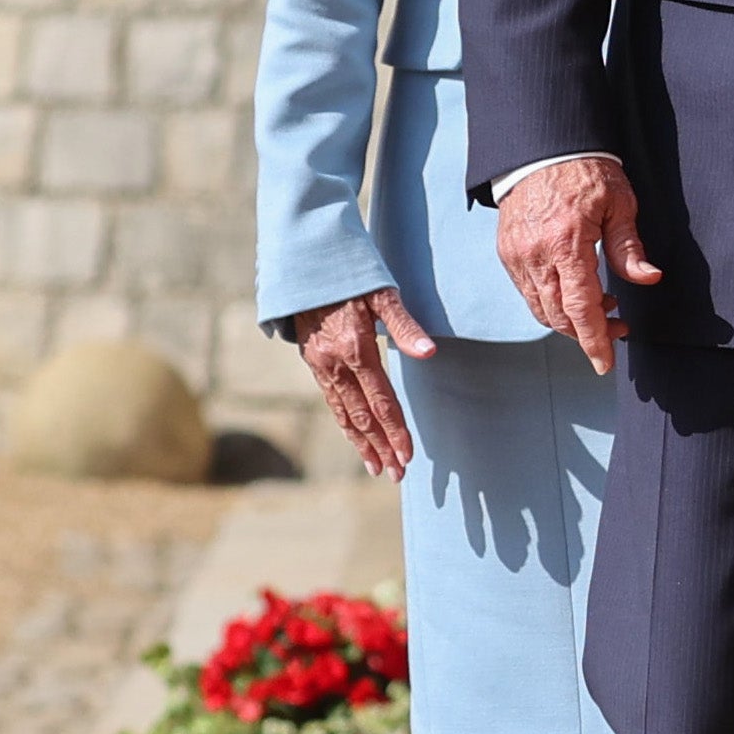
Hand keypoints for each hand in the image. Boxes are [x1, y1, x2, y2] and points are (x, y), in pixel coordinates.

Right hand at [285, 288, 436, 478]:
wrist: (306, 259)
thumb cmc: (351, 270)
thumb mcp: (382, 292)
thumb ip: (404, 326)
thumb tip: (428, 354)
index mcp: (354, 347)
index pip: (380, 400)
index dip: (395, 430)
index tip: (408, 456)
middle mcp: (333, 361)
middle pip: (360, 415)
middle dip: (380, 447)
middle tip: (396, 474)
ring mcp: (319, 362)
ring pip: (342, 411)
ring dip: (360, 441)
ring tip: (376, 466)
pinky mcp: (312, 359)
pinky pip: (331, 397)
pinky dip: (344, 421)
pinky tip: (355, 435)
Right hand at [495, 158, 657, 370]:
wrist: (541, 148)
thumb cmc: (585, 170)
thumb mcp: (620, 204)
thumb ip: (629, 248)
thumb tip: (648, 279)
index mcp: (566, 244)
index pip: (580, 308)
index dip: (593, 341)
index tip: (604, 364)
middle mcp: (535, 255)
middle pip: (558, 316)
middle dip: (587, 333)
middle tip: (619, 328)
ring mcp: (516, 255)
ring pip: (540, 308)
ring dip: (570, 320)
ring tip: (602, 308)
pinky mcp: (507, 252)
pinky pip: (528, 291)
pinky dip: (551, 303)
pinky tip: (575, 292)